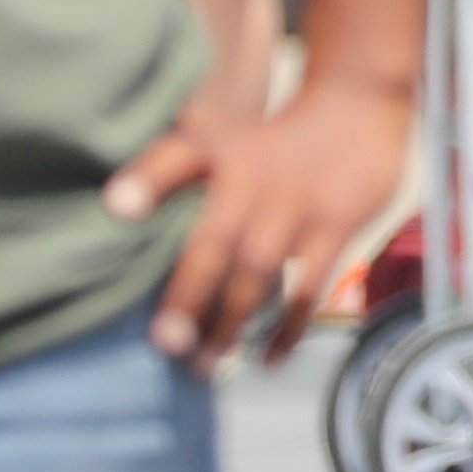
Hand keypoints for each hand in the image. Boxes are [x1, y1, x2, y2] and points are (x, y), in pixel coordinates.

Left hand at [109, 69, 409, 364]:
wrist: (357, 106)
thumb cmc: (272, 137)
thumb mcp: (218, 136)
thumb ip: (167, 172)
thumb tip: (116, 211)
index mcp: (219, 153)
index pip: (176, 162)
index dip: (146, 183)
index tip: (119, 209)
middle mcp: (254, 181)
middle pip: (216, 241)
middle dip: (191, 294)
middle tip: (167, 344)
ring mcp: (297, 206)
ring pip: (259, 272)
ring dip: (232, 321)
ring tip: (207, 365)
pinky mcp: (336, 226)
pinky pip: (310, 284)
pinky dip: (290, 325)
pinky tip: (269, 359)